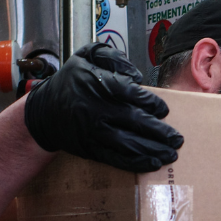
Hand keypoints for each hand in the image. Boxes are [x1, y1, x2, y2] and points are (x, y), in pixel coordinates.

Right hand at [24, 43, 182, 171]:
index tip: (164, 110)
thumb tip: (135, 75)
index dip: (150, 103)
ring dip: (153, 150)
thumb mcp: (87, 56)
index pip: (130, 93)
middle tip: (178, 139)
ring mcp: (93, 132)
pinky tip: (153, 163)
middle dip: (159, 132)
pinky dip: (136, 163)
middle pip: (134, 121)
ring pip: (128, 143)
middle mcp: (96, 109)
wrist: (43, 112)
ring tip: (171, 154)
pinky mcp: (90, 149)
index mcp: (97, 84)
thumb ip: (112, 57)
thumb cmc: (72, 81)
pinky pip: (116, 158)